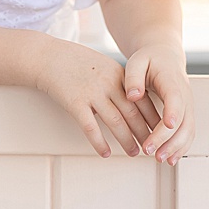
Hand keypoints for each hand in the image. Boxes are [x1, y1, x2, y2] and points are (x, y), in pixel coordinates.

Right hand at [35, 42, 158, 158]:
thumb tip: (134, 100)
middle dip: (145, 132)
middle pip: (132, 112)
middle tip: (152, 146)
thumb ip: (117, 81)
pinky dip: (100, 142)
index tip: (161, 129)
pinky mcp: (75, 102)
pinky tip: (105, 153)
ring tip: (134, 153)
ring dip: (127, 140)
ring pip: (116, 122)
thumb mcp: (102, 64)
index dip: (153, 116)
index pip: (142, 99)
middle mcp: (108, 83)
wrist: (47, 56)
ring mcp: (92, 93)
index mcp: (118, 74)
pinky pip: (91, 127)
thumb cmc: (74, 62)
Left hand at [122, 44, 194, 164]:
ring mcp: (187, 105)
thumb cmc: (150, 59)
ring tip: (159, 159)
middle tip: (149, 151)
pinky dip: (181, 147)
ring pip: (188, 130)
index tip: (167, 125)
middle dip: (168, 138)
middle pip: (183, 120)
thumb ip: (133, 77)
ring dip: (176, 147)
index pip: (176, 98)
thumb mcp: (137, 61)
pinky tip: (169, 158)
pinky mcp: (186, 114)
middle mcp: (184, 94)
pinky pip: (188, 133)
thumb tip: (132, 96)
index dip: (173, 112)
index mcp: (171, 80)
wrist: (165, 56)